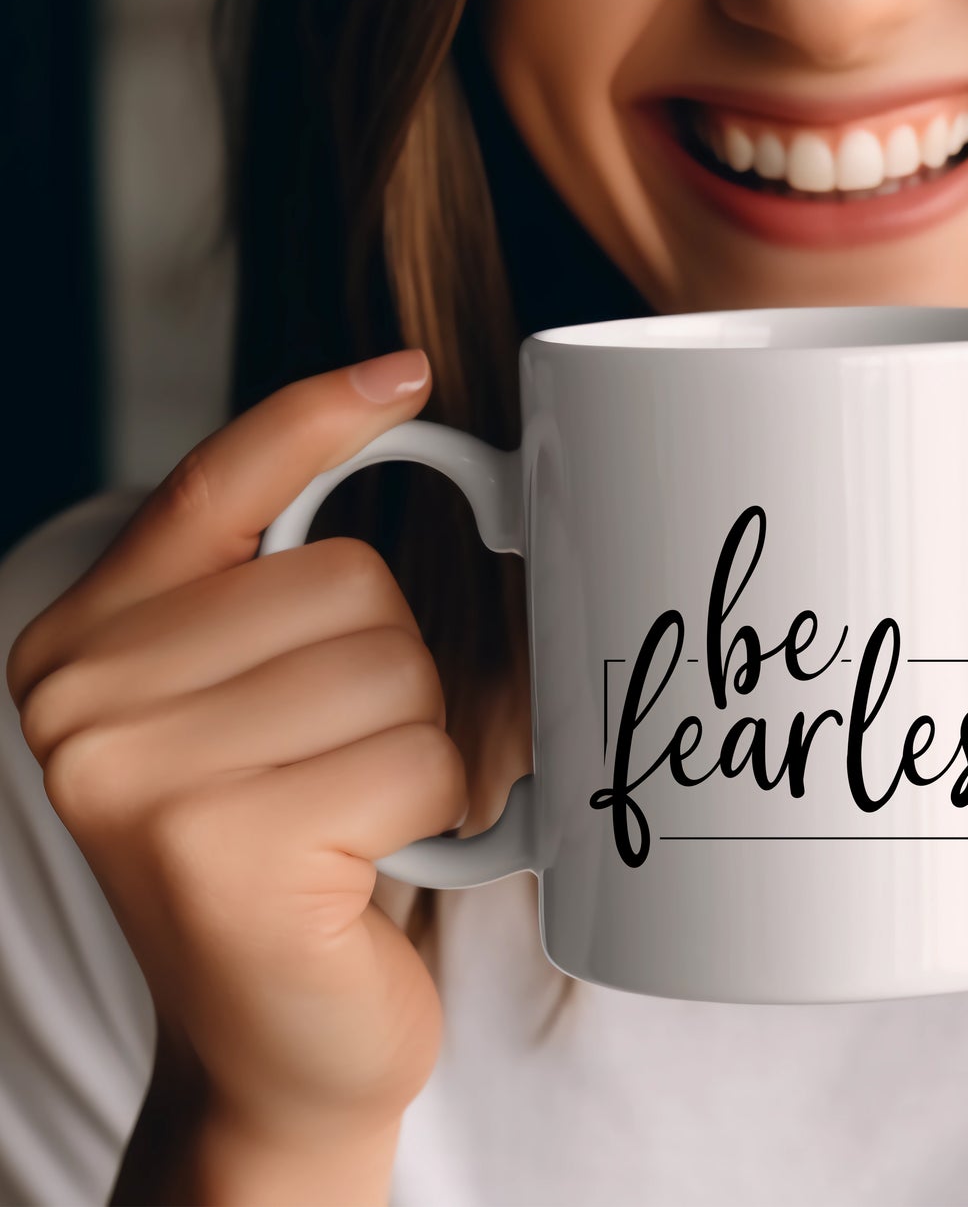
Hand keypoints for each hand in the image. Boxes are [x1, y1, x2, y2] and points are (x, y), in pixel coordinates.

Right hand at [6, 349, 466, 1141]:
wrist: (280, 1045)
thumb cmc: (301, 853)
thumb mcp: (276, 704)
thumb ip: (300, 595)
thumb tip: (429, 447)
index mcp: (88, 641)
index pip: (214, 484)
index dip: (316, 418)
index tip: (406, 373)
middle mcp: (82, 696)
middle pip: (350, 579)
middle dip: (393, 674)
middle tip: (340, 766)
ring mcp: (134, 771)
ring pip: (396, 664)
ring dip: (416, 745)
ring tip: (351, 817)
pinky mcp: (215, 848)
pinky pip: (417, 759)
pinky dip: (435, 810)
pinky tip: (365, 866)